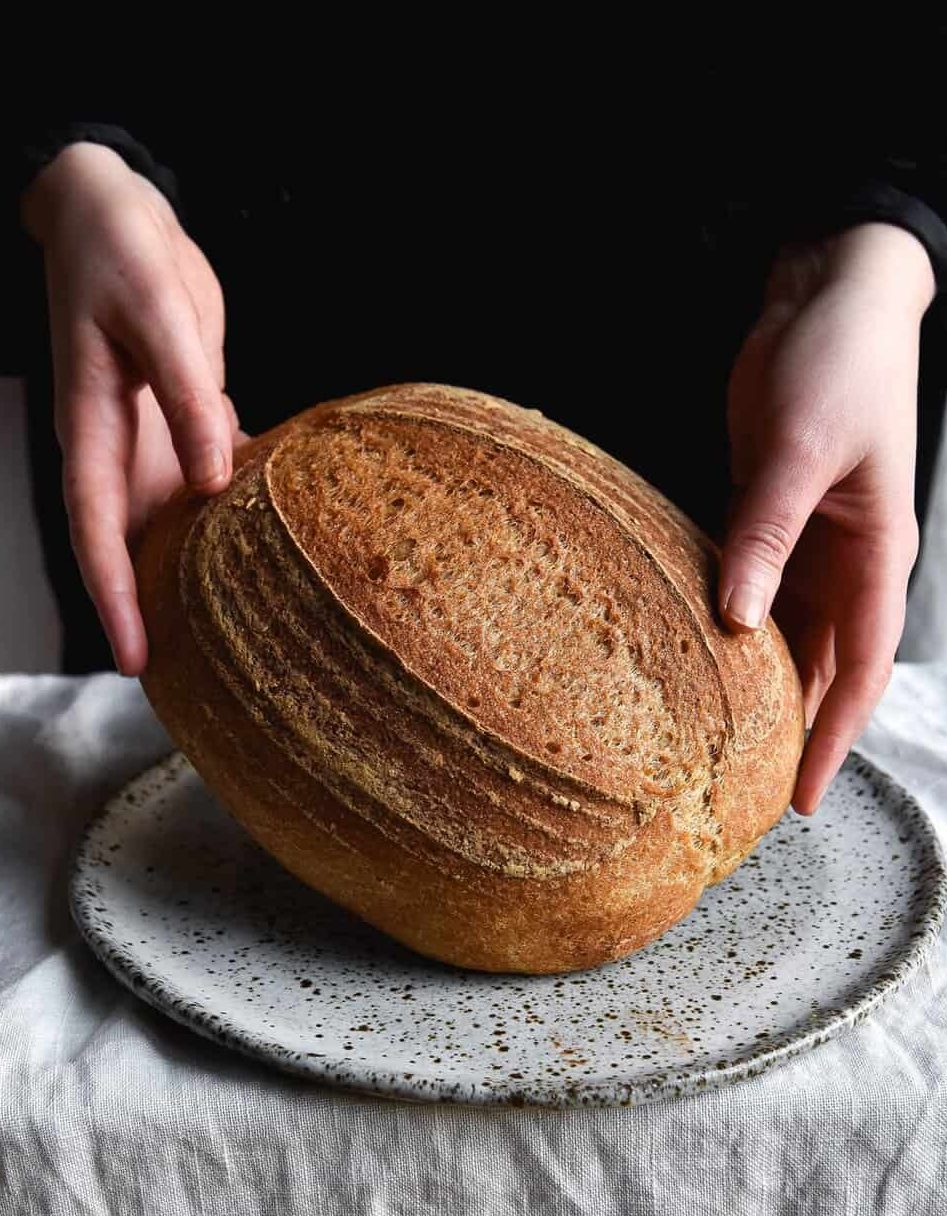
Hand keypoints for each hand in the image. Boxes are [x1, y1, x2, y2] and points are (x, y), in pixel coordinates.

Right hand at [21, 142, 239, 675]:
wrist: (121, 214)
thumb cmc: (123, 253)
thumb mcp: (158, 315)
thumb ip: (189, 395)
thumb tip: (215, 479)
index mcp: (93, 427)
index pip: (96, 528)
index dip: (112, 596)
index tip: (134, 658)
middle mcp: (121, 446)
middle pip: (131, 546)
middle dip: (149, 610)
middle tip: (185, 679)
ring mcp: (154, 436)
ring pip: (169, 523)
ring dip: (190, 574)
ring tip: (226, 633)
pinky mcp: (188, 418)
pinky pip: (208, 483)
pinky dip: (229, 520)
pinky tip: (263, 553)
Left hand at [719, 223, 934, 813]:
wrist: (825, 296)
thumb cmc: (839, 363)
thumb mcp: (805, 450)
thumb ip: (767, 532)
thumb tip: (735, 618)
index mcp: (875, 555)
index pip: (860, 668)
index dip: (834, 735)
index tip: (799, 795)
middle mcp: (843, 561)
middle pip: (820, 665)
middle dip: (792, 726)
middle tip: (743, 788)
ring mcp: (802, 541)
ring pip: (781, 632)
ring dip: (755, 681)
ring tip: (715, 739)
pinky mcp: (762, 516)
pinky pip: (747, 586)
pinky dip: (726, 622)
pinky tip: (691, 654)